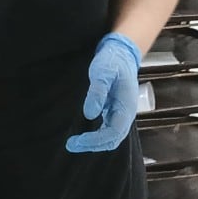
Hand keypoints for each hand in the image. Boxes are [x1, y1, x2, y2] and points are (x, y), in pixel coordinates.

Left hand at [67, 33, 142, 153]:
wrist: (122, 53)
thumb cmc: (112, 61)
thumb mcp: (103, 71)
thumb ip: (97, 92)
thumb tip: (90, 114)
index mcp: (126, 107)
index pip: (113, 132)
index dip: (96, 140)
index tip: (78, 140)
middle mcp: (126, 113)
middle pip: (113, 139)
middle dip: (93, 145)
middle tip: (71, 145)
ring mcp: (121, 113)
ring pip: (111, 136)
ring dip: (94, 143)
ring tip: (75, 143)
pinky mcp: (114, 111)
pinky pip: (108, 130)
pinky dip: (96, 136)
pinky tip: (83, 135)